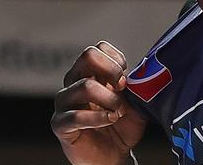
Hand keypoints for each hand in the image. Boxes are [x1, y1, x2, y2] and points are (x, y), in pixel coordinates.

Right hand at [51, 41, 146, 164]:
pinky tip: (110, 120)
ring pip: (85, 86)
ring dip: (109, 99)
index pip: (98, 49)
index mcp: (91, 73)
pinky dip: (99, 118)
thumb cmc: (123, 124)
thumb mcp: (134, 100)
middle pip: (87, 56)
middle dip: (112, 70)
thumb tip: (143, 69)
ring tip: (119, 112)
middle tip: (122, 88)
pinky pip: (75, 116)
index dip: (116, 60)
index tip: (125, 78)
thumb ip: (134, 83)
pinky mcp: (60, 124)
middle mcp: (74, 83)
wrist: (114, 155)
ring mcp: (64, 103)